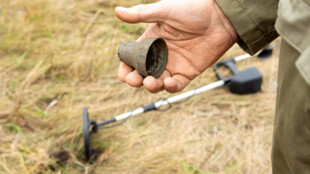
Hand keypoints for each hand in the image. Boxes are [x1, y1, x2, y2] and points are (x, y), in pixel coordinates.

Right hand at [115, 0, 237, 92]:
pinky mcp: (188, 72)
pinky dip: (171, 87)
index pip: (132, 59)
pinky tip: (169, 82)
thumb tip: (116, 11)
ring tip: (152, 82)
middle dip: (135, 80)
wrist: (221, 17)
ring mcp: (174, 64)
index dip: (126, 68)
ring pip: (157, 82)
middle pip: (142, 74)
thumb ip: (141, 14)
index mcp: (150, 41)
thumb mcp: (164, 10)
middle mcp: (160, 55)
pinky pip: (177, 85)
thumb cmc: (192, 9)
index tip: (124, 73)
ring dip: (152, 86)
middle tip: (136, 80)